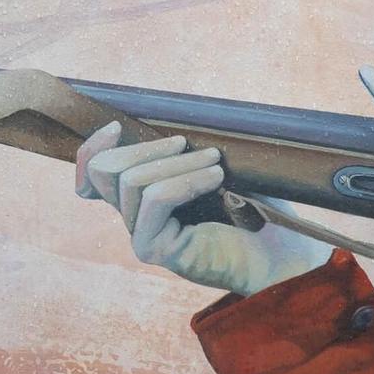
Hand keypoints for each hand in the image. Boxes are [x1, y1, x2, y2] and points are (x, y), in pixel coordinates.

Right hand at [75, 122, 333, 293]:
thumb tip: (162, 120)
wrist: (282, 254)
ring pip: (132, 182)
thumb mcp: (211, 167)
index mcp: (141, 201)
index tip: (117, 125)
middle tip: (186, 143)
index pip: (91, 177)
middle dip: (144, 147)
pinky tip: (216, 177)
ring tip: (215, 162)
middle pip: (104, 171)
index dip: (92, 149)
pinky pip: (156, 201)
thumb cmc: (255, 208)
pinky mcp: (158, 251)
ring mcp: (143, 237)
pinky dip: (186, 180)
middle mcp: (135, 220)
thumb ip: (180, 153)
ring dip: (176, 162)